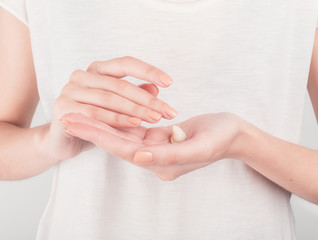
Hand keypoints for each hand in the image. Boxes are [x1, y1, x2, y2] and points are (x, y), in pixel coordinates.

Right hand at [45, 56, 177, 161]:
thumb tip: (156, 88)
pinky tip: (134, 124)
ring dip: (135, 109)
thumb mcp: (118, 107)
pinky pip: (95, 113)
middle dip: (147, 99)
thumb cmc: (94, 120)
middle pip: (120, 84)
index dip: (148, 70)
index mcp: (97, 69)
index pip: (125, 63)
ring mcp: (70, 90)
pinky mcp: (63, 108)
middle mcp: (82, 75)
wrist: (62, 139)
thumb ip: (134, 95)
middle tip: (168, 111)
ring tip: (155, 118)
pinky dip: (116, 119)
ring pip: (109, 98)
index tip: (170, 82)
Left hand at [60, 112, 242, 180]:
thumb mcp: (200, 146)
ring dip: (101, 124)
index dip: (101, 136)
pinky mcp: (159, 139)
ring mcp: (156, 149)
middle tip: (66, 116)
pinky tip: (102, 111)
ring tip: (78, 112)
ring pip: (123, 135)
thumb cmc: (221, 138)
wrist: (234, 134)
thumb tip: (138, 156)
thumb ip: (169, 155)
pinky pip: (135, 129)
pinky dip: (118, 120)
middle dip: (93, 129)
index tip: (78, 124)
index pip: (125, 150)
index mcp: (162, 164)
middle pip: (118, 143)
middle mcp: (155, 159)